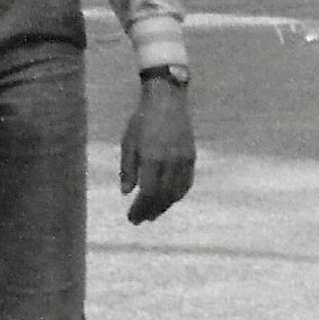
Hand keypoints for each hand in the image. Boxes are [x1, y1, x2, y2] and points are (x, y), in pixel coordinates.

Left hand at [119, 76, 195, 222]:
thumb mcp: (128, 142)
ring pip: (176, 192)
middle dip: (151, 211)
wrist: (167, 100)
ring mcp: (184, 160)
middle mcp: (170, 162)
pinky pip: (187, 183)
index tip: (132, 218)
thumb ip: (128, 169)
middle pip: (163, 196)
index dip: (141, 208)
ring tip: (153, 213)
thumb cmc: (142, 120)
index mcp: (152, 158)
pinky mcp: (192, 157)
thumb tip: (126, 193)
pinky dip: (177, 195)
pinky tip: (169, 200)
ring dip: (165, 206)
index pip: (148, 192)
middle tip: (141, 219)